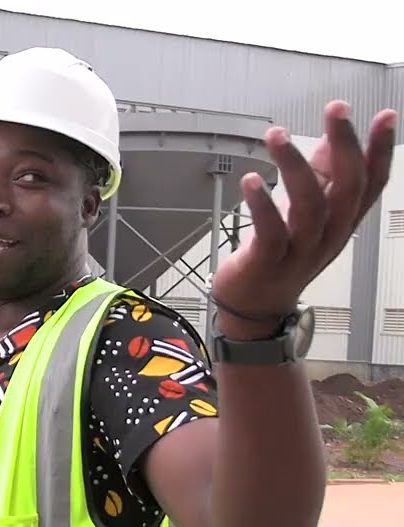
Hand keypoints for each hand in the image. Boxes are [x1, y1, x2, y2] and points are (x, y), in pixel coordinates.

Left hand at [212, 101, 394, 338]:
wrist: (255, 305)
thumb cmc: (282, 252)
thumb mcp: (308, 211)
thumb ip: (321, 175)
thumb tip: (331, 137)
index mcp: (343, 220)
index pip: (371, 183)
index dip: (381, 151)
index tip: (387, 115)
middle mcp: (329, 234)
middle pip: (347, 189)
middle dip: (345, 146)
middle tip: (336, 110)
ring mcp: (301, 250)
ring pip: (310, 206)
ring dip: (294, 166)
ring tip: (276, 135)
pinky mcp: (268, 261)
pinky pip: (270, 232)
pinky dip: (262, 205)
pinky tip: (251, 180)